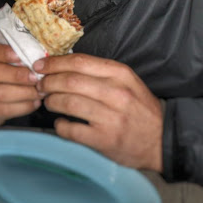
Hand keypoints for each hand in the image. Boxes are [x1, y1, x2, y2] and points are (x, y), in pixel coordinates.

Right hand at [0, 39, 41, 127]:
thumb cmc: (1, 72)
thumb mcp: (3, 60)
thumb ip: (17, 57)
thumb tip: (41, 60)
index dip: (2, 52)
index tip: (20, 56)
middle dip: (17, 75)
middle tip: (36, 78)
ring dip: (23, 93)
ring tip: (39, 92)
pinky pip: (4, 109)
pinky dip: (23, 106)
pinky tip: (35, 102)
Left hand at [34, 53, 162, 171]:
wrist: (162, 140)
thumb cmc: (139, 108)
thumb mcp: (127, 81)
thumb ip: (100, 72)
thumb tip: (64, 65)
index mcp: (120, 74)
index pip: (80, 62)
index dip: (55, 62)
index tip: (40, 64)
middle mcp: (116, 93)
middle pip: (70, 81)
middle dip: (48, 81)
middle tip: (40, 84)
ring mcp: (111, 117)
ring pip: (68, 103)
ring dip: (51, 101)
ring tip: (48, 101)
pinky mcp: (105, 140)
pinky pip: (71, 130)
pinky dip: (59, 125)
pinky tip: (60, 122)